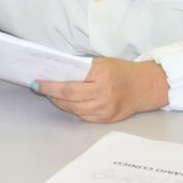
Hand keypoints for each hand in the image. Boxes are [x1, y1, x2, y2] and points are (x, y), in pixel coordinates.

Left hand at [35, 58, 168, 122]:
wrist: (145, 86)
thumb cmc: (120, 71)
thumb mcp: (101, 63)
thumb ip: (81, 69)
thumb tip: (55, 73)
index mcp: (101, 76)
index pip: (68, 84)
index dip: (50, 86)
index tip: (37, 83)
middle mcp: (104, 95)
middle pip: (69, 99)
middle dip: (51, 94)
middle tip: (40, 88)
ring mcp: (106, 109)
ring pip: (74, 109)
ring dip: (59, 102)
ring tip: (51, 95)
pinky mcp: (107, 119)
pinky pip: (83, 117)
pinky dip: (72, 110)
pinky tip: (66, 103)